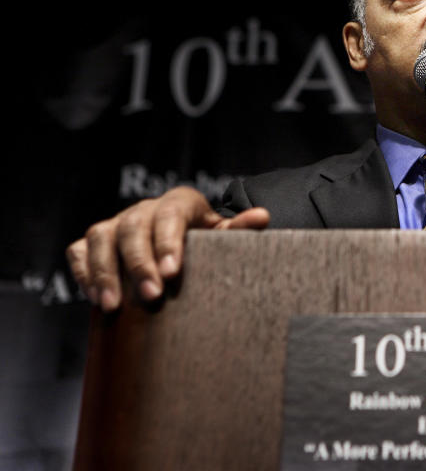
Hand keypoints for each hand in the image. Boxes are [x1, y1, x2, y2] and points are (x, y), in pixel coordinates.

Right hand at [66, 186, 268, 311]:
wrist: (182, 240)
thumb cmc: (206, 240)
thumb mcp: (223, 235)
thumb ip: (240, 229)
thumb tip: (262, 216)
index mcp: (179, 203)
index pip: (170, 215)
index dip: (168, 241)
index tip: (172, 272)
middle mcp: (143, 209)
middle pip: (133, 228)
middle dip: (139, 264)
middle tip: (151, 296)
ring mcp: (116, 223)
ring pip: (101, 238)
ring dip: (105, 272)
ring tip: (113, 306)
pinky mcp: (94, 241)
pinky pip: (79, 251)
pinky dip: (84, 272)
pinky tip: (95, 298)